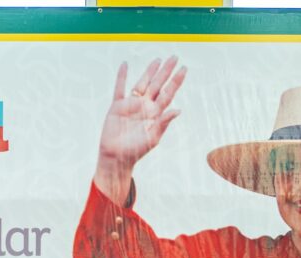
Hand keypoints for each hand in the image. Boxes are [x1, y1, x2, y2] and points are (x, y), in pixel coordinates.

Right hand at [94, 57, 186, 204]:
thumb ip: (164, 123)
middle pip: (157, 85)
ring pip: (142, 83)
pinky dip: (121, 77)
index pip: (168, 93)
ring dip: (149, 72)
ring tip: (157, 60)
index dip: (176, 81)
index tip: (184, 68)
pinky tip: (125, 65)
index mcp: (155, 113)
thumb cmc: (136, 150)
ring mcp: (131, 105)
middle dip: (165, 71)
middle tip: (174, 57)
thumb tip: (178, 110)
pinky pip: (120, 88)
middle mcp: (145, 106)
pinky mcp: (117, 106)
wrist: (116, 157)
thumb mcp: (153, 138)